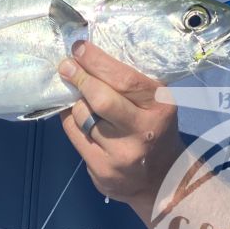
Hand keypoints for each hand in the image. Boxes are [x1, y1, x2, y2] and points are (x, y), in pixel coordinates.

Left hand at [57, 41, 183, 213]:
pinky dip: (72, 120)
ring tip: (81, 98)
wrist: (163, 179)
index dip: (97, 61)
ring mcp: (121, 154)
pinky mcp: (102, 169)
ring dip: (77, 102)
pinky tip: (78, 117)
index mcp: (160, 106)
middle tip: (66, 66)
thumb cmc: (154, 128)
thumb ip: (130, 82)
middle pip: (100, 98)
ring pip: (82, 115)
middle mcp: (143, 131)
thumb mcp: (155, 102)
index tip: (79, 48)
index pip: (124, 80)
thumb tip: (89, 55)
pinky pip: (74, 134)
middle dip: (80, 77)